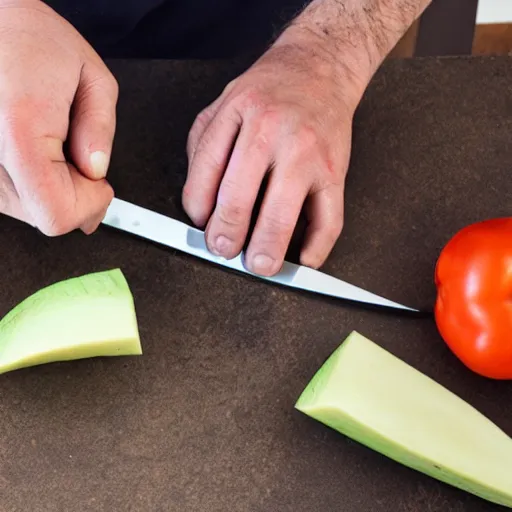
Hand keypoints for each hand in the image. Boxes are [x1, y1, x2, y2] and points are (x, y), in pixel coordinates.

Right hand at [0, 0, 117, 234]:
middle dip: (76, 196)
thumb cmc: (29, 38)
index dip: (90, 205)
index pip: (57, 213)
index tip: (101, 184)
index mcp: (21, 128)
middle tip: (80, 157)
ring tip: (53, 145)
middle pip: (44, 217)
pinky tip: (37, 153)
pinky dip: (33, 185)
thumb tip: (97, 170)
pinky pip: (10, 198)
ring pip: (27, 212)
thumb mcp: (90, 75)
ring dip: (54, 190)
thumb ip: (101, 128)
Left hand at [183, 27, 362, 276]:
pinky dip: (317, 248)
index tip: (201, 224)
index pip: (206, 171)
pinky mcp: (334, 172)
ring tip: (258, 264)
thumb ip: (205, 147)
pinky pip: (329, 219)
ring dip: (266, 248)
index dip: (197, 208)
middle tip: (223, 250)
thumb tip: (200, 205)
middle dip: (226, 236)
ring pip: (281, 214)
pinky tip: (303, 260)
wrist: (321, 67)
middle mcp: (273, 133)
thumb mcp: (224, 103)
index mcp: (240, 113)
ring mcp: (307, 155)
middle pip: (239, 198)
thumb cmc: (270, 90)